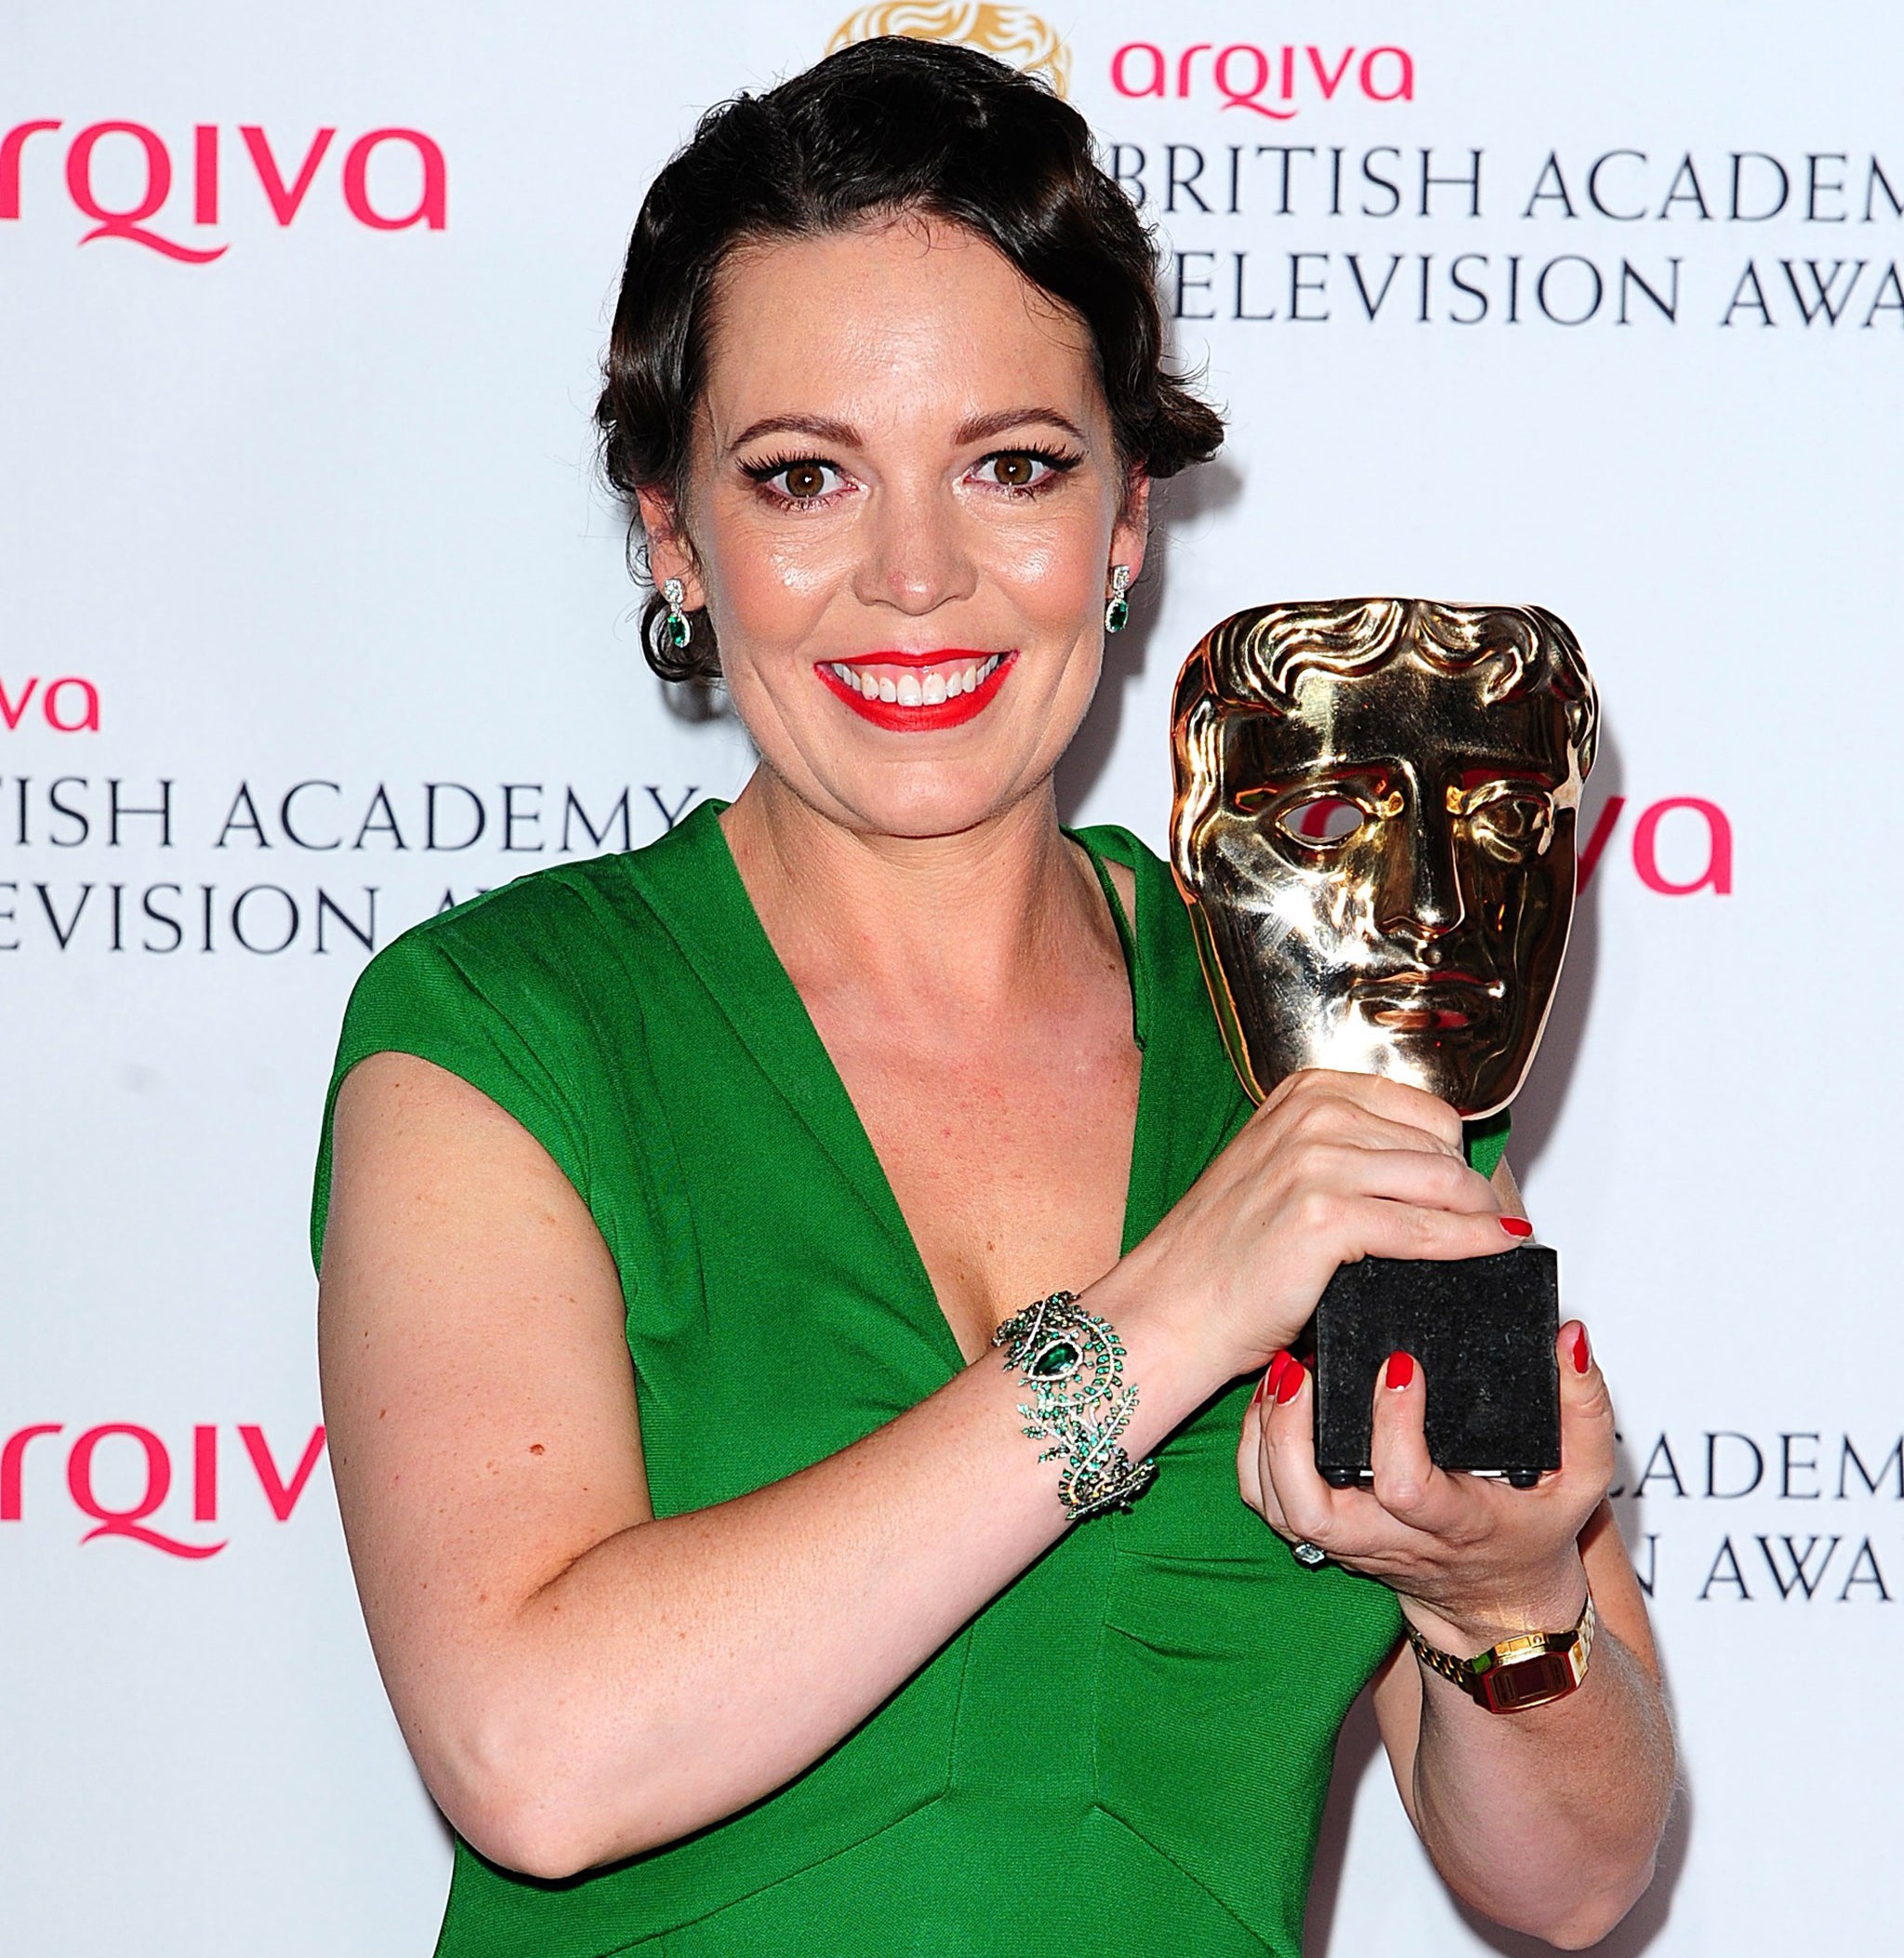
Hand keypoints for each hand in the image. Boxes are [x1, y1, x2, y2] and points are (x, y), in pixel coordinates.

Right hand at [1123, 1069, 1521, 1381]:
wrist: (1170, 1310)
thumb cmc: (1220, 1256)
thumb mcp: (1279, 1170)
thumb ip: (1346, 1153)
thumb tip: (1433, 1171)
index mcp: (1305, 1093)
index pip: (1422, 1110)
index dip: (1456, 1155)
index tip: (1473, 1188)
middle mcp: (1312, 1115)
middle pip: (1439, 1145)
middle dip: (1473, 1189)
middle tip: (1490, 1224)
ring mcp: (1317, 1161)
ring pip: (1442, 1184)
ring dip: (1481, 1217)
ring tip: (1495, 1240)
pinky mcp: (1325, 1215)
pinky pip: (1427, 1228)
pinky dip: (1471, 1243)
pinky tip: (1493, 1251)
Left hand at [1238, 1323, 1613, 1646]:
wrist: (1497, 1604)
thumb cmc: (1536, 1530)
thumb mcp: (1583, 1477)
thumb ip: (1583, 1408)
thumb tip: (1568, 1338)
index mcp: (1454, 1524)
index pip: (1406, 1488)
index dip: (1394, 1428)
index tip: (1399, 1364)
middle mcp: (1390, 1539)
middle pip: (1314, 1511)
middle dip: (1292, 1439)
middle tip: (1300, 1369)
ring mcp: (1349, 1541)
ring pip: (1280, 1509)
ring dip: (1266, 1440)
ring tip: (1282, 1372)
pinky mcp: (1324, 1534)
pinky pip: (1267, 1503)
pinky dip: (1253, 1453)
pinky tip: (1269, 1399)